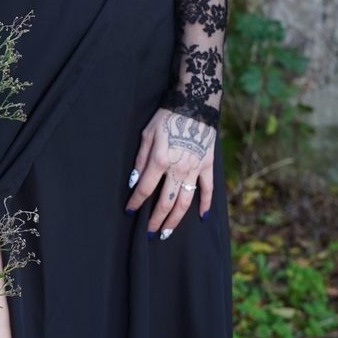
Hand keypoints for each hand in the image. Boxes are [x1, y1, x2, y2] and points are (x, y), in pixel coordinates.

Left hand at [125, 110, 215, 238]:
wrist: (194, 105)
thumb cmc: (166, 118)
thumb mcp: (147, 135)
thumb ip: (140, 160)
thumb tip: (134, 182)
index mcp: (160, 161)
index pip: (145, 189)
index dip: (136, 202)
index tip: (129, 211)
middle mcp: (178, 170)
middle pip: (166, 202)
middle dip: (156, 220)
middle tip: (149, 233)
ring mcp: (195, 170)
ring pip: (185, 202)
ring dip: (176, 220)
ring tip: (167, 233)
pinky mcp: (208, 166)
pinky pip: (208, 189)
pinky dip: (205, 205)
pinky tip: (201, 217)